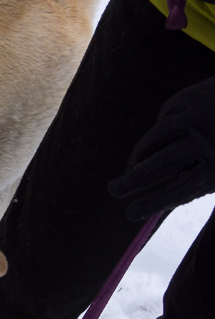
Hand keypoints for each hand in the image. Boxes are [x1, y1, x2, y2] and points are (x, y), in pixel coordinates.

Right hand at [108, 76, 214, 220]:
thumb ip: (202, 196)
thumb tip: (172, 218)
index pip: (177, 192)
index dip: (151, 204)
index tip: (130, 213)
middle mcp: (204, 143)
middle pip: (158, 167)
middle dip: (131, 182)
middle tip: (114, 191)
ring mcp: (194, 119)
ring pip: (154, 143)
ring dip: (136, 161)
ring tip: (126, 174)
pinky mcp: (186, 100)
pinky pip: (162, 123)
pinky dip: (155, 137)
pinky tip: (150, 148)